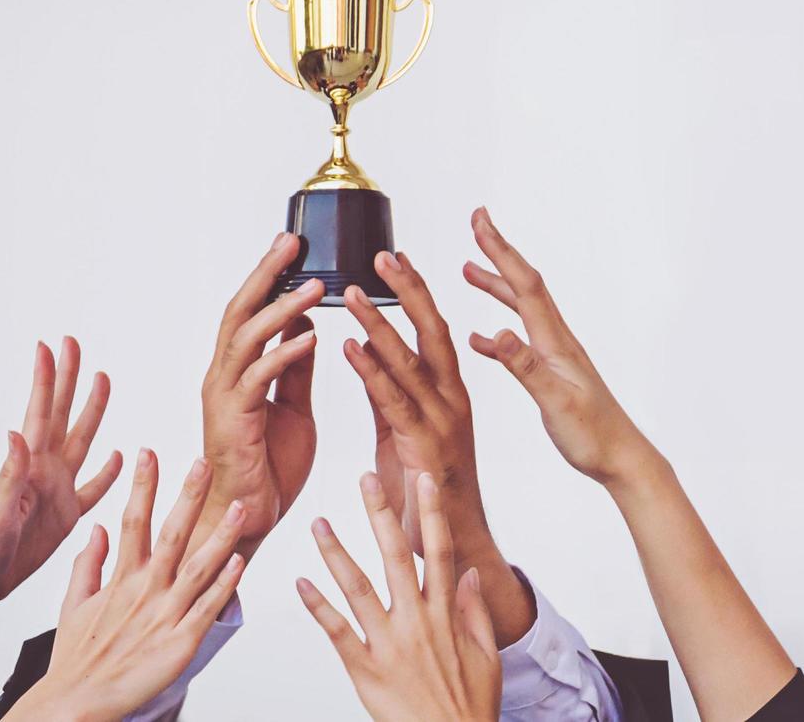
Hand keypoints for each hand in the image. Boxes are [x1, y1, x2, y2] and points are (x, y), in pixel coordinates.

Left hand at [0, 337, 125, 600]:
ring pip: (82, 440)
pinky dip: (108, 471)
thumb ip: (10, 473)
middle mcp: (44, 469)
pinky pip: (94, 487)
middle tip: (74, 345)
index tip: (51, 345)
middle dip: (69, 379)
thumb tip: (16, 432)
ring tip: (102, 381)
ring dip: (92, 411)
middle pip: (62, 413)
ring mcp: (57, 489)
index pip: (41, 412)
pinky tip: (120, 457)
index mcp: (29, 465)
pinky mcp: (67, 514)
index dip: (47, 378)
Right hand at [9, 451, 247, 721]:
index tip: (150, 452)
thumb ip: (88, 563)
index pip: (133, 520)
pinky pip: (209, 608)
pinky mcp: (182, 642)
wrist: (76, 702)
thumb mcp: (75, 604)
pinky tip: (242, 561)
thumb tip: (96, 527)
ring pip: (199, 566)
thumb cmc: (78, 656)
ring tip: (241, 505)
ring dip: (221, 534)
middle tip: (205, 461)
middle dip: (189, 496)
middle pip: (171, 533)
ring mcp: (165, 615)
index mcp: (122, 578)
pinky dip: (226, 584)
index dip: (143, 485)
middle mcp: (145, 590)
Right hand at [197, 233, 323, 556]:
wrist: (248, 519)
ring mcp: (223, 398)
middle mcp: (223, 376)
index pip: (250, 310)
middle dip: (266, 274)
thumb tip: (306, 326)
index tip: (292, 243)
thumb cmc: (268, 467)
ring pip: (246, 339)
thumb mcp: (292, 408)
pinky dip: (283, 355)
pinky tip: (311, 338)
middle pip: (240, 311)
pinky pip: (257, 380)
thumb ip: (294, 369)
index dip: (269, 276)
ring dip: (281, 310)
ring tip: (315, 286)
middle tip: (292, 241)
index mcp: (238, 371)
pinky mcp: (233, 422)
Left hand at [298, 472, 501, 721]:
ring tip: (319, 522)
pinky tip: (301, 583)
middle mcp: (417, 621)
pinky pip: (337, 633)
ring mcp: (389, 644)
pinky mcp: (365, 670)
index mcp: (446, 614)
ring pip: (359, 588)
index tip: (423, 479)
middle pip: (397, 556)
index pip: (439, 550)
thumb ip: (475, 611)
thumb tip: (470, 573)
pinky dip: (318, 607)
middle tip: (366, 478)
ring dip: (337, 552)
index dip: (431, 512)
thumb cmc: (470, 705)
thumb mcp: (487, 654)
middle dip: (381, 513)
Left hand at [340, 251, 475, 555]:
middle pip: (433, 333)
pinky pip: (394, 401)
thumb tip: (370, 359)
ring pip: (412, 363)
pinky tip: (349, 348)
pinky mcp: (424, 447)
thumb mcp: (406, 436)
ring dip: (381, 324)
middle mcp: (453, 402)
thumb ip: (391, 398)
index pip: (435, 332)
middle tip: (382, 256)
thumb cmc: (430, 497)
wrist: (454, 547)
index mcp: (451, 396)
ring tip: (355, 292)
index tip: (395, 260)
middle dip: (409, 291)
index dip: (416, 294)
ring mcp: (443, 423)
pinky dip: (371, 371)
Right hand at [463, 207, 657, 485]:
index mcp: (556, 344)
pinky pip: (520, 344)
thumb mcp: (556, 402)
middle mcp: (557, 342)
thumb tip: (498, 331)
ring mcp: (555, 357)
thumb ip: (526, 367)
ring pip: (522, 311)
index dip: (502, 251)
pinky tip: (482, 339)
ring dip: (496, 287)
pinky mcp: (553, 375)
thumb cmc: (594, 436)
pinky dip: (497, 334)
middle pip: (524, 286)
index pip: (526, 286)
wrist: (621, 458)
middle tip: (478, 224)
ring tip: (470, 270)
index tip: (481, 221)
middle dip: (500, 253)